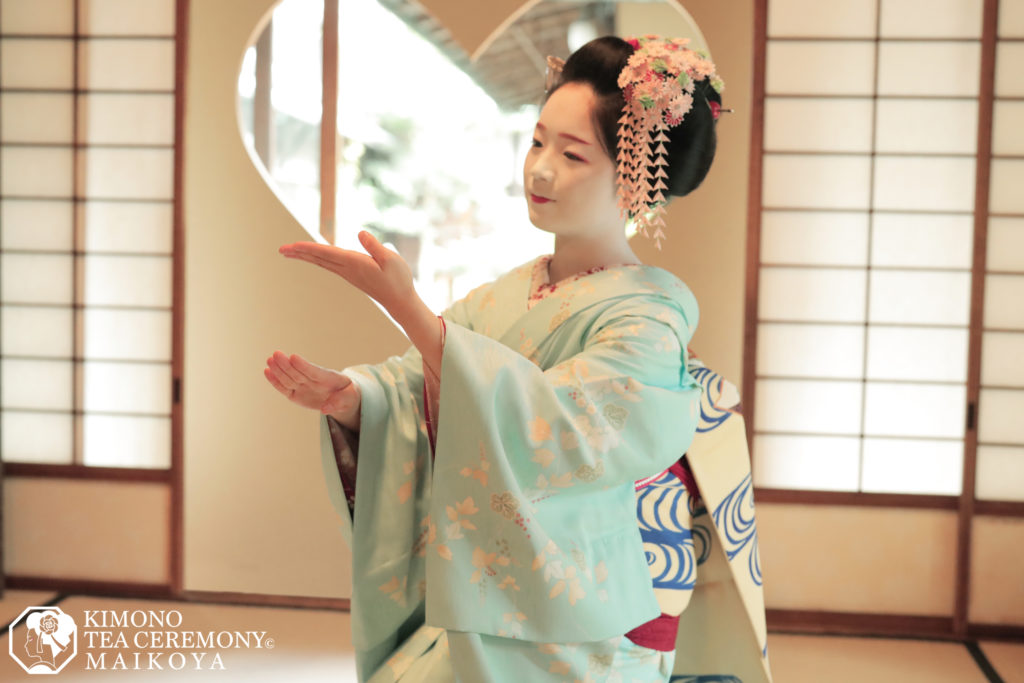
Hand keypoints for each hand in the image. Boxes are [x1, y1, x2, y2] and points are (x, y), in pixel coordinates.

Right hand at [263, 351, 360, 429]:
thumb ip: (339, 402)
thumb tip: (324, 410)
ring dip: (279, 370)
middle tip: (276, 354)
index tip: (294, 357)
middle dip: (287, 365)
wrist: (344, 396)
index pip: (314, 372)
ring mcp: (304, 386)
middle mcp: (313, 381)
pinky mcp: (296, 394)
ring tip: (269, 360)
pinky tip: (267, 371)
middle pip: (298, 373)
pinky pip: (285, 388)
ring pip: (290, 378)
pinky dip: (276, 381)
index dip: (304, 365)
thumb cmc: (349, 395)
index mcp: (328, 379)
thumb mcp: (351, 398)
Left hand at [279, 231, 415, 319]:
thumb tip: (360, 233)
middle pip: (319, 259)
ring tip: (291, 252)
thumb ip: (375, 246)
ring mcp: (349, 274)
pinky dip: (318, 259)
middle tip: (281, 249)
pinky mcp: (353, 276)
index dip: (308, 248)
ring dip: (306, 256)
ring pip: (323, 263)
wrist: (400, 301)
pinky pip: (330, 265)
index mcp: (354, 263)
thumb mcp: (391, 259)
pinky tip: (315, 257)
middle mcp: (348, 269)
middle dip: (300, 253)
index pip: (326, 253)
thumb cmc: (399, 280)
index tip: (292, 246)